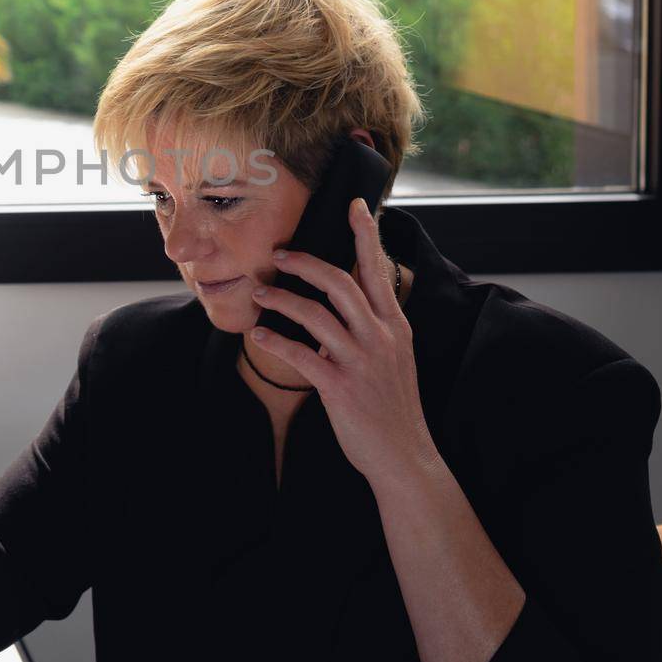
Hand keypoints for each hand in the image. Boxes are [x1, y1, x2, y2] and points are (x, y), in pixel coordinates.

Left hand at [249, 197, 439, 488]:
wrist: (404, 456)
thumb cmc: (392, 406)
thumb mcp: (394, 358)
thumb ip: (371, 329)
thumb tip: (339, 307)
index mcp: (395, 326)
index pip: (378, 270)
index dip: (366, 235)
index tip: (355, 205)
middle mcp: (381, 337)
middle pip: (341, 282)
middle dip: (307, 262)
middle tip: (278, 252)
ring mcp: (362, 361)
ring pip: (316, 314)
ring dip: (282, 298)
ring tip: (258, 291)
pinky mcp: (341, 387)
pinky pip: (302, 355)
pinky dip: (276, 341)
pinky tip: (258, 334)